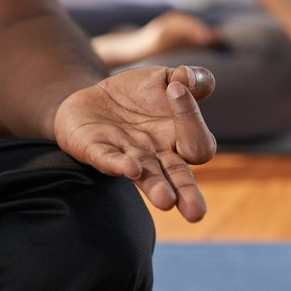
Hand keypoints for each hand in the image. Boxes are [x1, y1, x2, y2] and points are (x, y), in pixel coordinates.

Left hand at [54, 65, 216, 222]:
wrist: (93, 99)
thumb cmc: (138, 95)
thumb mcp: (167, 79)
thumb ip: (192, 78)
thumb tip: (190, 78)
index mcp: (180, 139)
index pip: (198, 142)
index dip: (191, 117)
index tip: (176, 89)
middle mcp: (159, 155)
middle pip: (179, 178)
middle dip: (187, 193)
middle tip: (196, 213)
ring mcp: (130, 157)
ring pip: (147, 178)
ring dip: (156, 188)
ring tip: (166, 201)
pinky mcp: (98, 152)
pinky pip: (109, 161)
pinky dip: (119, 165)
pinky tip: (130, 169)